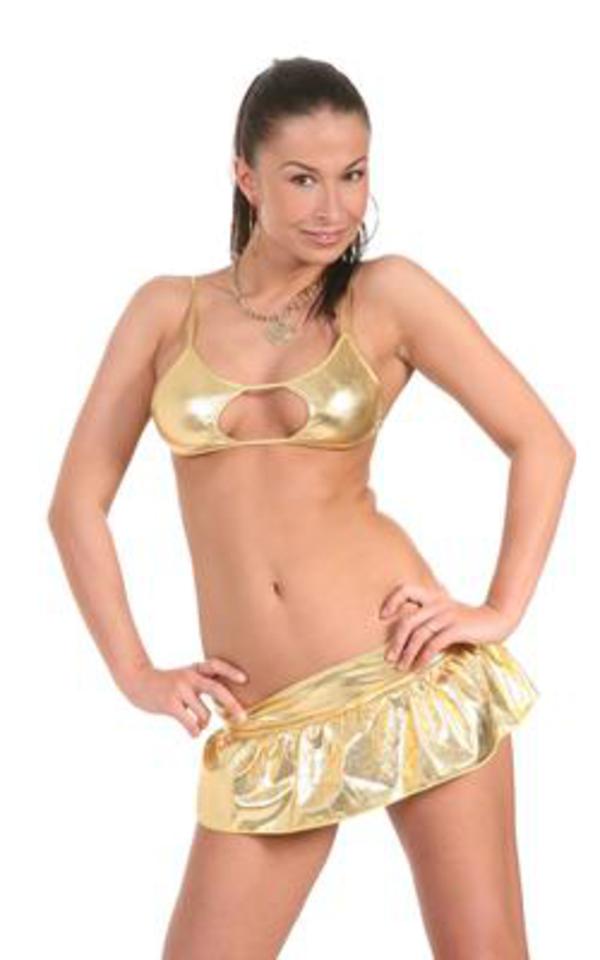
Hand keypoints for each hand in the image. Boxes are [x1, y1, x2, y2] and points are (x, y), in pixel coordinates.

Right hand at [120, 657, 249, 737]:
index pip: (216, 665)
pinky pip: (190, 723)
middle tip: (243, 717)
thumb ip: (202, 683)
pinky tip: (193, 733)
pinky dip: (195, 731)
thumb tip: (225, 702)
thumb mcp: (185, 676)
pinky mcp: (170, 704)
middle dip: (232, 704)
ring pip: (204, 713)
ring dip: (204, 723)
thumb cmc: (166, 683)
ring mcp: (179, 689)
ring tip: (197, 725)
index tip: (245, 679)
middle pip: (217, 689)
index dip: (231, 671)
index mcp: (195, 669)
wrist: (137, 681)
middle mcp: (189, 677)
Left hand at [378, 581, 514, 670]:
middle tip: (389, 658)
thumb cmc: (469, 621)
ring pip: (418, 634)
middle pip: (407, 620)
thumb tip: (410, 642)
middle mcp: (437, 603)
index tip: (383, 616)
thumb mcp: (447, 614)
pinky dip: (423, 657)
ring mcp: (446, 615)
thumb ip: (430, 620)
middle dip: (395, 641)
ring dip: (407, 653)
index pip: (406, 589)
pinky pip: (433, 643)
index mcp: (433, 597)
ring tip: (401, 667)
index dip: (392, 600)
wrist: (497, 619)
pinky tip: (418, 668)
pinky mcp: (456, 628)